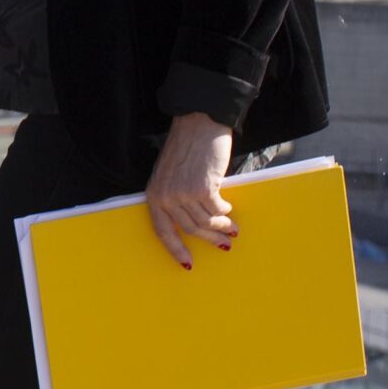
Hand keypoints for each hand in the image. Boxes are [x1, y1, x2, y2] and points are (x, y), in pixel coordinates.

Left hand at [145, 111, 235, 268]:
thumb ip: (176, 197)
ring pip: (206, 221)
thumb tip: (197, 223)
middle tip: (225, 244)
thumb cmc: (187, 148)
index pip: (162, 230)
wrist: (198, 124)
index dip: (175, 249)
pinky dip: (225, 210)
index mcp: (154, 194)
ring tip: (233, 227)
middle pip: (189, 229)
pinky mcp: (203, 188)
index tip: (188, 264)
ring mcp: (183, 193)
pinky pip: (218, 209)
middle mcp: (166, 196)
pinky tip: (228, 207)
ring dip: (222, 226)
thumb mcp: (171, 175)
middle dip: (209, 239)